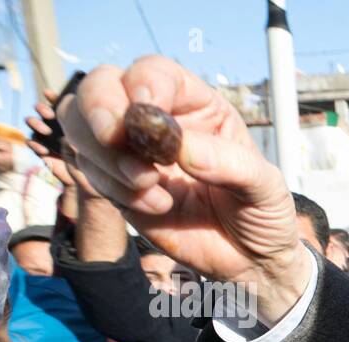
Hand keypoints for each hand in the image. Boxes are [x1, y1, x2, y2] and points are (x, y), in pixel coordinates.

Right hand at [56, 55, 311, 319]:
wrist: (251, 262)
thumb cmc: (264, 214)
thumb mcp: (266, 187)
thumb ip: (231, 165)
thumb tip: (182, 148)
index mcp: (197, 107)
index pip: (154, 73)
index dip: (142, 83)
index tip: (144, 109)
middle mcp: (158, 122)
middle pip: (102, 85)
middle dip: (100, 109)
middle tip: (116, 138)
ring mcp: (133, 154)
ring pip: (82, 126)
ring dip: (103, 154)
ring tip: (148, 186)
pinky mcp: (118, 187)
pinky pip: (90, 171)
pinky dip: (112, 187)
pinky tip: (156, 207)